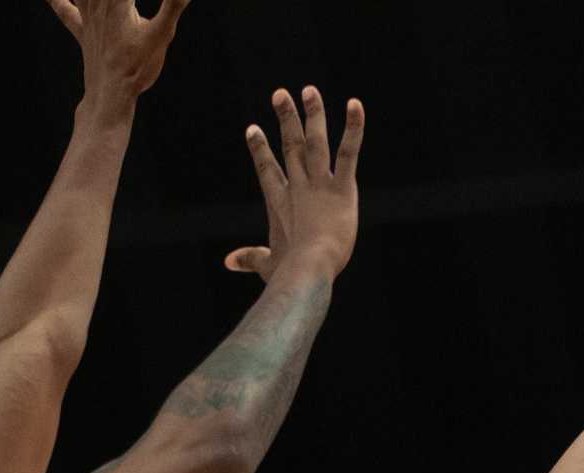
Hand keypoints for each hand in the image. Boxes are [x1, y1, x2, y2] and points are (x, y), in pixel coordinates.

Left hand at [47, 0, 190, 106]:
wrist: (110, 96)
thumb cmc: (137, 68)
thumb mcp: (161, 34)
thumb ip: (173, 4)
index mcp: (118, 0)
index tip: (131, 2)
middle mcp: (99, 2)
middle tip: (119, 1)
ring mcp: (88, 17)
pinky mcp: (83, 32)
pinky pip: (66, 11)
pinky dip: (57, 1)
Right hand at [223, 87, 364, 280]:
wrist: (308, 267)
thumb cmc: (289, 270)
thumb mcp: (268, 264)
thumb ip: (250, 258)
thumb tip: (229, 262)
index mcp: (279, 203)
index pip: (267, 169)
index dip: (259, 149)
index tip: (252, 129)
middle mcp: (297, 186)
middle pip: (290, 145)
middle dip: (285, 118)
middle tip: (280, 94)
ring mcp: (319, 184)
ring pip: (316, 141)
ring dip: (312, 113)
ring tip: (309, 90)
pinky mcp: (342, 187)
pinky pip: (348, 152)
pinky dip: (353, 128)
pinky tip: (354, 104)